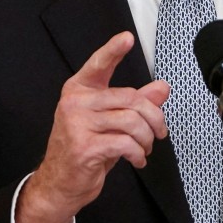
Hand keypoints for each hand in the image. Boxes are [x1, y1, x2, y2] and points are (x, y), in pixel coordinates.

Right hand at [15, 31, 169, 222]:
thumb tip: (162, 88)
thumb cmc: (86, 149)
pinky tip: (137, 159)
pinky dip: (138, 153)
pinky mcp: (84, 146)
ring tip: (145, 148)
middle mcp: (75, 103)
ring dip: (147, 138)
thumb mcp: (112, 123)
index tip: (127, 38)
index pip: (98, 65)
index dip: (113, 50)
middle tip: (160, 132)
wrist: (60, 184)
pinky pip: (125, 143)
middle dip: (153, 117)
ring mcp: (77, 124)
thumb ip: (136, 103)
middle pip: (130, 98)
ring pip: (131, 122)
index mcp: (79, 90)